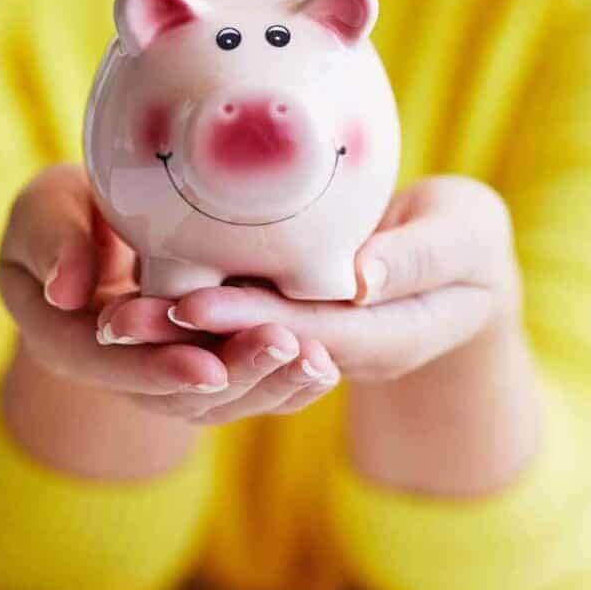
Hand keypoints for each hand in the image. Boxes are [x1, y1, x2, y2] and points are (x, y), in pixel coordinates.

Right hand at [0, 165, 339, 425]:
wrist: (92, 227)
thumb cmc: (64, 211)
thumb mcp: (44, 211)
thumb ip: (51, 241)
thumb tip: (66, 292)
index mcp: (65, 339)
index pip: (107, 369)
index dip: (155, 370)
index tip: (204, 367)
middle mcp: (118, 371)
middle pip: (175, 395)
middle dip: (233, 376)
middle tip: (283, 348)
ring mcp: (163, 372)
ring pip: (217, 400)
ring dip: (268, 384)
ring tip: (316, 359)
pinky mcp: (203, 363)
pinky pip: (242, 385)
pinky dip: (283, 382)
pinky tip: (323, 365)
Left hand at [106, 175, 523, 379]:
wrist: (465, 266)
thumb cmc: (473, 242)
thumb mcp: (466, 236)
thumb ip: (421, 257)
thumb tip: (362, 278)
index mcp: (391, 337)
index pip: (313, 337)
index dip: (251, 325)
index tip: (191, 307)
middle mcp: (343, 354)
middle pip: (261, 353)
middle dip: (193, 340)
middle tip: (124, 320)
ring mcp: (316, 346)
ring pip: (242, 353)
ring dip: (179, 340)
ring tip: (116, 319)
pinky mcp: (296, 325)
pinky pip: (241, 332)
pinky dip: (194, 319)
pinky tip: (143, 300)